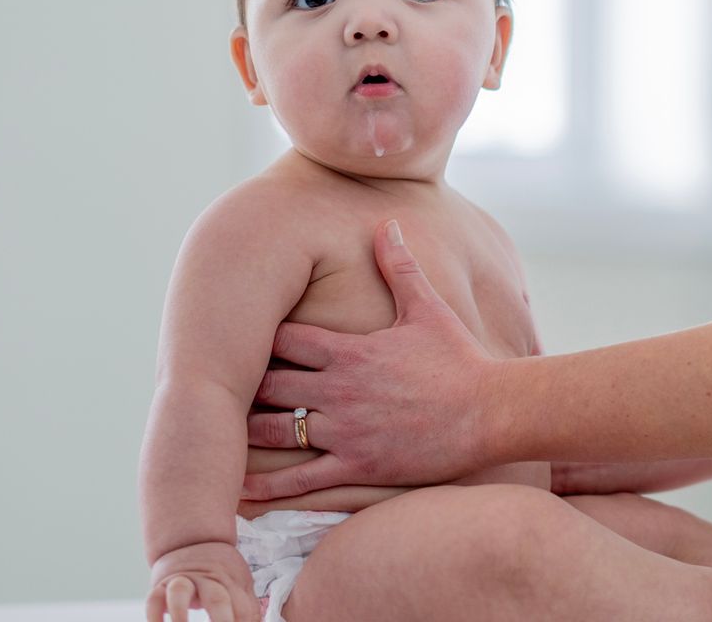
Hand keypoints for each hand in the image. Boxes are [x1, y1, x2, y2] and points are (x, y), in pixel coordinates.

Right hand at [147, 541, 255, 621]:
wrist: (193, 539)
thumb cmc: (221, 572)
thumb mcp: (240, 584)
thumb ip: (248, 610)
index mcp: (232, 581)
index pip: (244, 608)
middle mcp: (208, 580)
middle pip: (217, 598)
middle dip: (222, 620)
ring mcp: (183, 580)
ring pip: (180, 593)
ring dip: (180, 615)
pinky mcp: (161, 586)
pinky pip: (154, 599)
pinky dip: (154, 616)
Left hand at [242, 220, 500, 498]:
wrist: (490, 412)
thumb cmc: (460, 358)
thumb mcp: (426, 308)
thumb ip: (399, 267)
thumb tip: (387, 222)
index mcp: (350, 352)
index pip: (283, 340)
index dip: (259, 341)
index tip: (246, 340)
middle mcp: (339, 391)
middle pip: (270, 386)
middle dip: (246, 386)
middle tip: (223, 387)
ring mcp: (346, 432)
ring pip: (277, 432)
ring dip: (247, 432)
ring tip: (221, 433)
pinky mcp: (357, 467)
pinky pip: (302, 480)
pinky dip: (268, 487)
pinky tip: (241, 490)